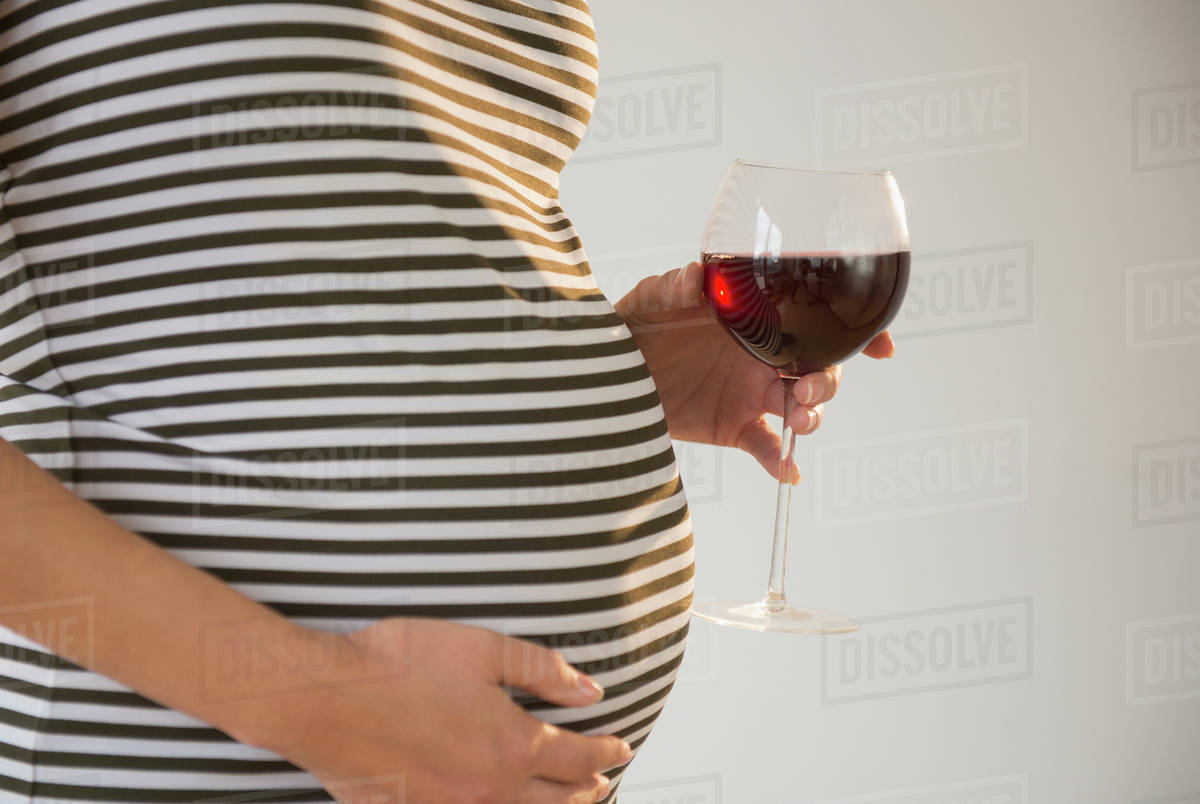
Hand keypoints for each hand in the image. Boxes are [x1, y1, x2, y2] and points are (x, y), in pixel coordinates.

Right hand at [257, 619, 629, 803]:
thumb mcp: (483, 649)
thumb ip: (543, 670)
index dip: (605, 751)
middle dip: (587, 789)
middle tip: (603, 780)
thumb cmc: (398, 665)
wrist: (325, 699)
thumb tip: (591, 691)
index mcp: (513, 745)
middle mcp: (490, 788)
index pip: (578, 757)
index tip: (620, 746)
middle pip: (557, 799)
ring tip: (568, 801)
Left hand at [615, 262, 893, 482]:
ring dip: (812, 414)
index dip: (856, 332)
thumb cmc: (638, 322)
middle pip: (821, 368)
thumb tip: (694, 277)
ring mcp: (753, 392)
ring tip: (801, 419)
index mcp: (758, 317)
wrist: (609, 370)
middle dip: (829, 379)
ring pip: (802, 406)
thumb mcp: (653, 297)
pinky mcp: (734, 426)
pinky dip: (781, 461)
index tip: (880, 346)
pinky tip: (788, 472)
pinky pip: (768, 447)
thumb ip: (675, 287)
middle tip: (805, 386)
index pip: (816, 320)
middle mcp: (765, 355)